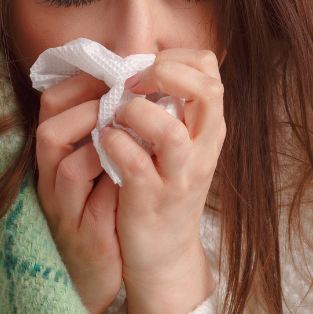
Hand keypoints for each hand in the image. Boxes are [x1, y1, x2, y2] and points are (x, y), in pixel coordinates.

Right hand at [35, 73, 121, 313]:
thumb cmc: (104, 215)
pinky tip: (134, 166)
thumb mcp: (101, 170)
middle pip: (49, 127)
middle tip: (125, 97)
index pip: (53, 104)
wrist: (100, 278)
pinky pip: (88, 196)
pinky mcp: (83, 234)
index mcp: (55, 158)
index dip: (82, 82)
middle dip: (88, 104)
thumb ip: (108, 133)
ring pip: (64, 157)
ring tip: (129, 127)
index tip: (118, 73)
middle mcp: (50, 179)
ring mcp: (62, 207)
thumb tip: (136, 85)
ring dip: (98, 134)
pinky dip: (109, 174)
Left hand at [99, 49, 225, 313]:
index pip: (208, 68)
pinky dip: (114, 145)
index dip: (174, 56)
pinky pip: (135, 163)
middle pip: (206, 90)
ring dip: (136, 112)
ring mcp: (179, 176)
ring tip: (117, 115)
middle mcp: (203, 148)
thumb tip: (138, 63)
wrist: (165, 257)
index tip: (144, 68)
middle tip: (132, 83)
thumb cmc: (164, 191)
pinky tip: (103, 142)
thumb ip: (170, 107)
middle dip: (164, 73)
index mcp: (209, 127)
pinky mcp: (151, 200)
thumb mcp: (179, 145)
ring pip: (170, 130)